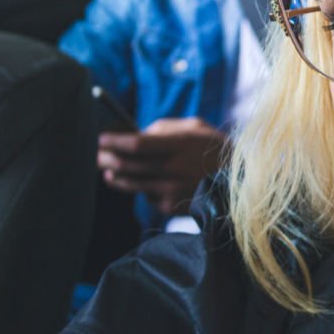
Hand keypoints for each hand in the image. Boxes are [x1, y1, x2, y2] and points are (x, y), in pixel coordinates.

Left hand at [97, 117, 226, 215]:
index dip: (114, 142)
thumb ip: (166, 127)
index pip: (137, 144)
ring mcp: (170, 190)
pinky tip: (142, 183)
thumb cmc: (214, 149)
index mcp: (180, 145)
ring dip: (114, 176)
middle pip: (127, 165)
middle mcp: (174, 169)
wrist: (238, 183)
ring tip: (107, 170)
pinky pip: (145, 195)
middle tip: (95, 153)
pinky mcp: (169, 206)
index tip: (100, 138)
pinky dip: (140, 188)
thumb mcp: (197, 127)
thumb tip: (137, 133)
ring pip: (130, 183)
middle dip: (105, 158)